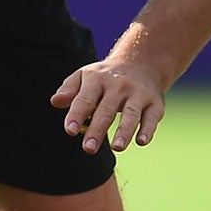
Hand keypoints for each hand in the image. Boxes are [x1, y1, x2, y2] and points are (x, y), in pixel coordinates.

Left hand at [52, 55, 166, 151]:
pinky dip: (148, 129)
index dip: (76, 115)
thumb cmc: (105, 77)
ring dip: (124, 131)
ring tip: (117, 148)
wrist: (142, 62)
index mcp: (97, 80)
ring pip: (131, 114)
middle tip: (88, 148)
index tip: (69, 130)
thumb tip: (55, 101)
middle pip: (106, 110)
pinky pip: (152, 117)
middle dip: (97, 129)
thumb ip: (69, 90)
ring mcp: (138, 94)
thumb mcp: (84, 76)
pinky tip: (141, 142)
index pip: (84, 99)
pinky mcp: (155, 103)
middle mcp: (118, 86)